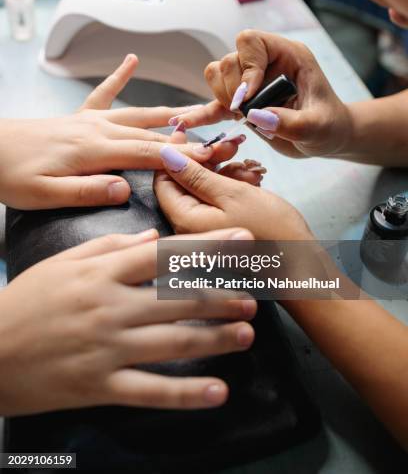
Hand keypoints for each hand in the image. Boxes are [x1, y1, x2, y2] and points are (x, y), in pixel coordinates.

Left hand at [0, 54, 239, 208]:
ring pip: (138, 114)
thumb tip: (126, 189)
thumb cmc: (9, 174)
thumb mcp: (43, 194)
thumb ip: (86, 191)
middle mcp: (97, 130)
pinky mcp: (78, 117)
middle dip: (191, 135)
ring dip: (171, 112)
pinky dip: (119, 77)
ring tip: (200, 108)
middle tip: (223, 132)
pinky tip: (131, 60)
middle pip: (153, 133)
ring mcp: (89, 120)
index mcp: (93, 151)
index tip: (215, 156)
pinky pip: (103, 94)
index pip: (149, 155)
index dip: (185, 156)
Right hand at [0, 228, 255, 415]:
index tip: (243, 239)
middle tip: (254, 297)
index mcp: (103, 273)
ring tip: (246, 334)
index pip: (166, 254)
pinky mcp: (101, 386)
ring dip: (215, 338)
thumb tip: (153, 236)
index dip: (209, 246)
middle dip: (221, 296)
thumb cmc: (27, 301)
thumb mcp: (64, 262)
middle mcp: (111, 307)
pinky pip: (151, 392)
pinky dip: (187, 393)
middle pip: (179, 299)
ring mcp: (108, 349)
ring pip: (174, 343)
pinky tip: (219, 392)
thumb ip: (110, 245)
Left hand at [154, 147, 311, 239]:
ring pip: (206, 187)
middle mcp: (189, 226)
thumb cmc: (270, 229)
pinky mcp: (222, 227)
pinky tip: (253, 180)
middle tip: (232, 144)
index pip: (163, 180)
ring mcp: (206, 228)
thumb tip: (165, 155)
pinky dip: (234, 185)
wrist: (301, 263)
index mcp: (185, 219)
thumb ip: (196, 175)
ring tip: (251, 168)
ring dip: (226, 170)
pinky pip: (220, 199)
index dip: (174, 153)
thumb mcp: (232, 194)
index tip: (190, 132)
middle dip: (207, 159)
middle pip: (185, 182)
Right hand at [171, 31, 352, 158]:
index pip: (251, 41)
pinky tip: (182, 124)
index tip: (248, 99)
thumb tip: (255, 116)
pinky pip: (213, 104)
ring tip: (236, 117)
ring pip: (216, 75)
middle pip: (229, 59)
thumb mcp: (318, 127)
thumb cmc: (330, 126)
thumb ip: (291, 122)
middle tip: (244, 112)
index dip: (245, 68)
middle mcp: (265, 63)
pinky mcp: (240, 105)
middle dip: (230, 87)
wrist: (327, 139)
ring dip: (219, 97)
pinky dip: (200, 114)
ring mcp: (250, 83)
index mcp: (287, 55)